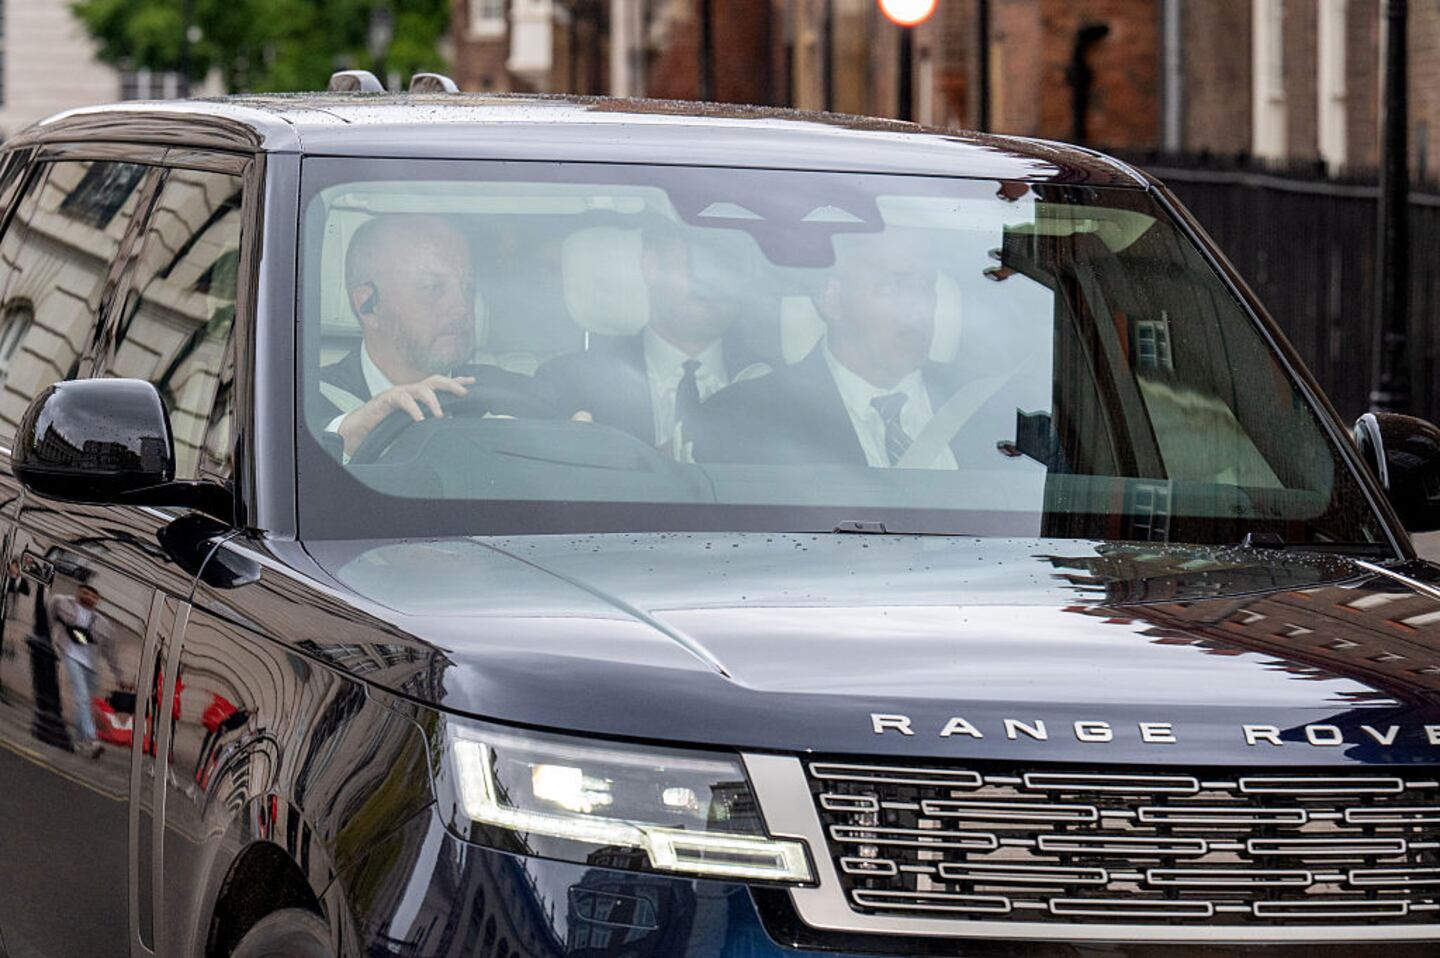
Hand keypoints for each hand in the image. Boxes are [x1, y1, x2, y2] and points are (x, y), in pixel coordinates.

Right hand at [337, 375, 474, 456]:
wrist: (362, 426)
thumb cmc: (387, 422)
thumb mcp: (413, 420)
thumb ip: (428, 419)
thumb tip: (447, 422)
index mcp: (418, 394)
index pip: (440, 384)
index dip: (457, 381)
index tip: (473, 382)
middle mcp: (411, 390)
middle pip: (435, 380)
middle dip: (451, 384)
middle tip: (464, 392)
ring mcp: (399, 392)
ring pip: (421, 388)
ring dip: (433, 401)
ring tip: (440, 414)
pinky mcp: (387, 399)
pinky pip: (403, 400)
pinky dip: (413, 410)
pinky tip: (420, 419)